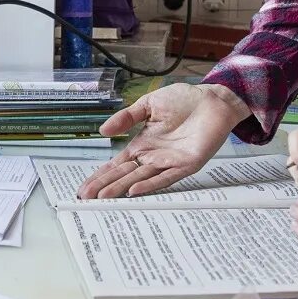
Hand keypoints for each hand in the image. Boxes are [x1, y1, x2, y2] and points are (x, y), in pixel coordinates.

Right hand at [76, 83, 249, 198]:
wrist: (213, 99)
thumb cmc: (183, 100)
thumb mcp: (148, 104)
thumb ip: (127, 117)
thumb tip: (103, 131)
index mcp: (143, 144)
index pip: (117, 164)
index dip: (100, 175)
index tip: (84, 187)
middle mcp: (153, 156)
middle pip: (124, 175)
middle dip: (104, 186)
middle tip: (84, 199)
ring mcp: (169, 162)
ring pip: (140, 179)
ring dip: (121, 188)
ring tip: (103, 199)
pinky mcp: (186, 164)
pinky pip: (166, 177)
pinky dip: (150, 184)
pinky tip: (134, 191)